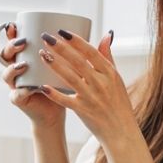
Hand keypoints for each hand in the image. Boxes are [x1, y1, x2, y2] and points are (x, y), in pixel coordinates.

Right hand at [0, 23, 66, 129]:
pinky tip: (31, 87)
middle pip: (5, 55)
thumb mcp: (68, 64)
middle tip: (23, 42)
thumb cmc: (62, 84)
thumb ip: (73, 50)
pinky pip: (17, 94)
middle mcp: (17, 70)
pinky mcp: (19, 99)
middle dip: (11, 47)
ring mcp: (16, 85)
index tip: (15, 25)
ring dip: (13, 69)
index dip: (11, 34)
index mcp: (25, 58)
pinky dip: (23, 91)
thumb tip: (99, 33)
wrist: (57, 110)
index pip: (14, 42)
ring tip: (23, 65)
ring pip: (7, 74)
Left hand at [34, 30, 136, 145]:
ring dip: (54, 65)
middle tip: (45, 37)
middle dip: (60, 48)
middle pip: (78, 61)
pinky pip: (66, 100)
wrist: (120, 130)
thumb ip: (108, 56)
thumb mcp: (117, 78)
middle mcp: (101, 83)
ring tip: (41, 54)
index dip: (75, 40)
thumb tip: (107, 34)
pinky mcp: (83, 111)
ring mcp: (91, 97)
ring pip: (70, 77)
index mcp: (109, 73)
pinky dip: (54, 93)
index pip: (91, 52)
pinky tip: (42, 86)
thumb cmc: (118, 102)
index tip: (61, 31)